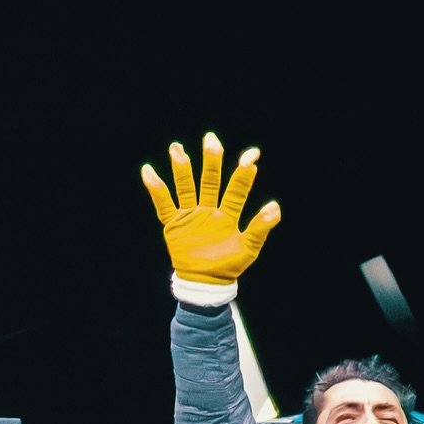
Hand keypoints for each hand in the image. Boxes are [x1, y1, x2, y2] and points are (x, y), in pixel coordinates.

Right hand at [140, 132, 280, 287]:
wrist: (206, 284)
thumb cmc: (228, 266)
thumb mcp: (248, 248)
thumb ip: (259, 227)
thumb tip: (275, 206)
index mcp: (228, 213)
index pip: (236, 188)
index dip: (243, 173)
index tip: (252, 156)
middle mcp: (209, 209)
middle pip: (210, 180)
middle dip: (210, 160)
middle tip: (211, 139)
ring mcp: (191, 215)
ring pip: (186, 187)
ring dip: (182, 169)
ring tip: (177, 148)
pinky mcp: (174, 225)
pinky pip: (164, 205)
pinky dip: (156, 189)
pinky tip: (148, 171)